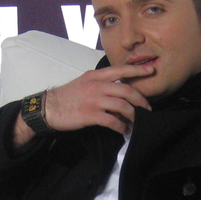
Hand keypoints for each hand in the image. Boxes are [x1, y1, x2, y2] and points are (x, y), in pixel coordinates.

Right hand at [12, 64, 153, 146]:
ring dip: (133, 115)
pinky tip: (124, 130)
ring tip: (137, 121)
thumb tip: (119, 92)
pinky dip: (122, 127)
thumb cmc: (67, 96)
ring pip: (122, 106)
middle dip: (140, 99)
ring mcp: (94, 100)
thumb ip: (101, 83)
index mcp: (96, 76)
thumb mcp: (84, 82)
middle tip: (147, 108)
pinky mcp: (90, 115)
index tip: (151, 69)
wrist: (49, 107)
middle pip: (126, 90)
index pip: (121, 70)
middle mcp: (97, 86)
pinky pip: (112, 121)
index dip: (137, 70)